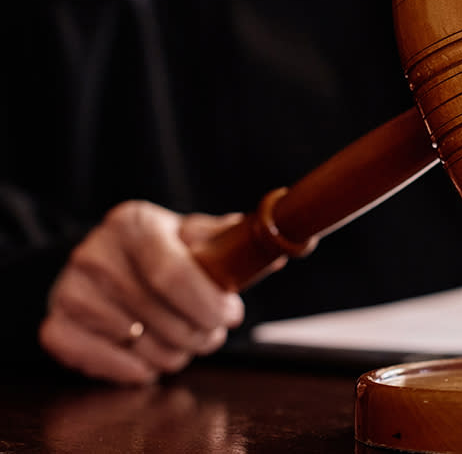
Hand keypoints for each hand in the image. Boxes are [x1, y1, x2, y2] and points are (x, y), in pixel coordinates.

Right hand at [39, 201, 246, 383]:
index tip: (230, 315)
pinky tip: (147, 358)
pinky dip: (130, 368)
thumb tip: (277, 247)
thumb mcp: (199, 238)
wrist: (112, 262)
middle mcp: (94, 252)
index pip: (174, 274)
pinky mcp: (55, 323)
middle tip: (210, 333)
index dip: (208, 304)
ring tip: (180, 340)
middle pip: (160, 316)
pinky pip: (95, 359)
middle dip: (199, 334)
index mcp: (135, 223)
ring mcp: (69, 288)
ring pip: (137, 342)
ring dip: (171, 353)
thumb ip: (234, 243)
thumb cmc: (167, 253)